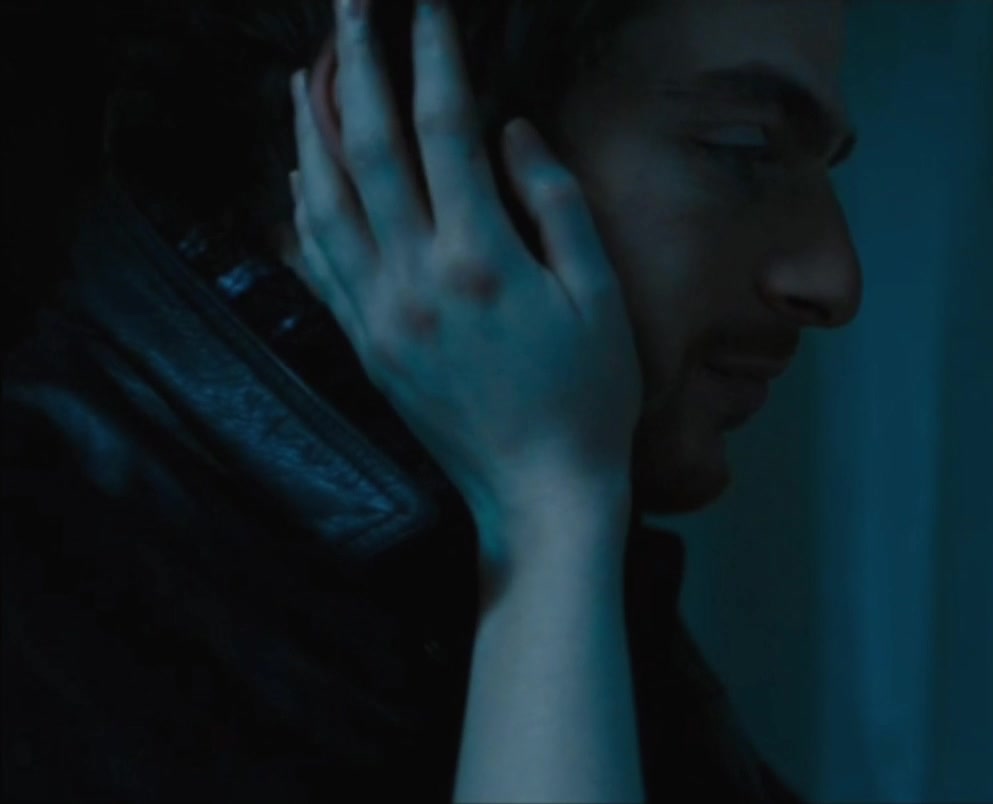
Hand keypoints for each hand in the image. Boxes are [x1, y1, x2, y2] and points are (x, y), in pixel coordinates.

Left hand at [287, 0, 640, 571]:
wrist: (541, 494)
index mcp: (480, 258)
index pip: (445, 131)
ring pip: (326, 196)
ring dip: (312, 125)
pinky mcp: (365, 342)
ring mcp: (379, 311)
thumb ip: (556, 205)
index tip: (427, 10)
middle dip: (356, 66)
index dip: (434, 59)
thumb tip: (514, 131)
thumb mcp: (599, 296)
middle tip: (347, 9)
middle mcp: (414, 277)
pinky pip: (317, 257)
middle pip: (369, 146)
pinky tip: (301, 167)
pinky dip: (304, 202)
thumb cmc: (589, 397)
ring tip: (307, 70)